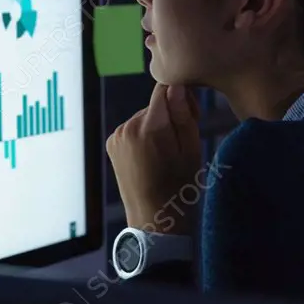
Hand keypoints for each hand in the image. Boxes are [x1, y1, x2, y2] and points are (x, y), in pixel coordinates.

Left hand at [106, 84, 201, 234]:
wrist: (153, 217)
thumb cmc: (179, 186)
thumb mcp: (191, 149)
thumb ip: (184, 115)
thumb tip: (177, 86)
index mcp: (149, 127)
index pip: (164, 90)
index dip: (181, 98)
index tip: (191, 116)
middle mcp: (128, 127)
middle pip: (155, 105)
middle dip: (169, 116)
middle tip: (180, 142)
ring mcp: (117, 136)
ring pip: (144, 117)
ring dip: (155, 127)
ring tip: (164, 154)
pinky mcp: (112, 144)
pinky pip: (133, 129)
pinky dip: (142, 136)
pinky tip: (150, 157)